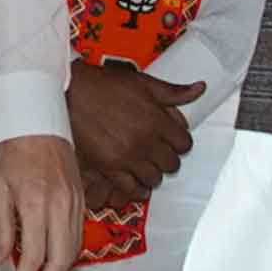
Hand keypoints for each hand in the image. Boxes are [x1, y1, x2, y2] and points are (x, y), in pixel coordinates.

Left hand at [0, 132, 84, 270]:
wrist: (36, 120)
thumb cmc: (10, 151)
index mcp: (35, 205)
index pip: (32, 257)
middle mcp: (60, 207)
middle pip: (60, 261)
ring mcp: (75, 203)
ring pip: (73, 251)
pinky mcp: (81, 198)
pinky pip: (78, 235)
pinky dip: (68, 256)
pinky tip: (55, 265)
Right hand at [66, 58, 207, 214]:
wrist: (71, 92)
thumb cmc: (106, 85)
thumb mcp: (143, 83)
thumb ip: (174, 91)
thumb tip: (201, 89)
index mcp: (157, 120)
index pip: (185, 144)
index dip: (180, 141)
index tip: (172, 138)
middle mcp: (145, 142)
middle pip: (172, 164)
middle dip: (168, 156)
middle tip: (158, 149)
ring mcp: (127, 157)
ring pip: (154, 178)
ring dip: (153, 171)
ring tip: (144, 162)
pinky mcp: (109, 167)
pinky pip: (130, 187)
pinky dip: (135, 186)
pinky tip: (133, 177)